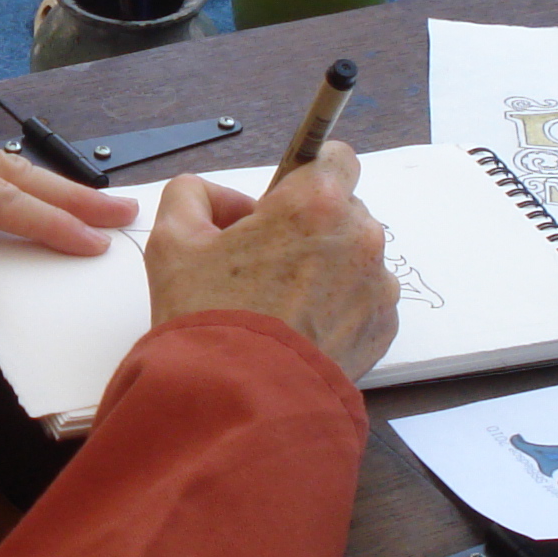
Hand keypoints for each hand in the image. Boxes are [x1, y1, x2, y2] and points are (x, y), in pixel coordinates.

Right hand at [143, 145, 398, 382]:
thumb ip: (192, 196)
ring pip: (354, 257)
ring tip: (281, 304)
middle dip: (309, 226)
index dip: (307, 175)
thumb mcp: (172, 241)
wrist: (239, 399)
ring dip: (326, 268)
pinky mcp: (384, 326)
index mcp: (315, 202)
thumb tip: (214, 199)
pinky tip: (300, 329)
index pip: (335, 156)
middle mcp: (359, 236)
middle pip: (342, 210)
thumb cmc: (209, 317)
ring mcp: (377, 284)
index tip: (284, 200)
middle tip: (265, 261)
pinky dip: (339, 307)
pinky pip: (363, 300)